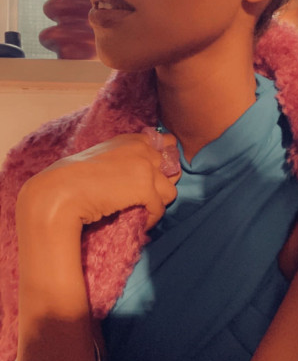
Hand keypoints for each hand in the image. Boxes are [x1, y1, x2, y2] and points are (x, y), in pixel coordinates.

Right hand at [17, 131, 180, 230]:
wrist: (61, 191)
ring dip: (158, 202)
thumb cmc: (74, 178)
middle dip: (164, 182)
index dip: (165, 161)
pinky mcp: (145, 188)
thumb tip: (141, 176)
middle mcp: (142, 149)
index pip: (167, 143)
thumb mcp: (104, 157)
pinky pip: (160, 208)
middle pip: (173, 166)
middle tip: (150, 196)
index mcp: (131, 139)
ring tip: (143, 210)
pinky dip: (152, 218)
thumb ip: (125, 159)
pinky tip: (140, 222)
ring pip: (170, 190)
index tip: (155, 176)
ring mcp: (146, 168)